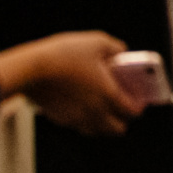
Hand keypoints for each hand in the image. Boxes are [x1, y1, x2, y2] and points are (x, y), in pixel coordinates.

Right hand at [0, 32, 145, 137]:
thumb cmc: (64, 54)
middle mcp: (94, 111)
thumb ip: (115, 48)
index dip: (138, 108)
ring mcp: (76, 118)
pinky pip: (79, 126)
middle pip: (116, 129)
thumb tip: (122, 52)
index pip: (130, 111)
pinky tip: (82, 106)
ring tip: (104, 109)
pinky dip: (85, 121)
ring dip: (103, 124)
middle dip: (122, 121)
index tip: (139, 103)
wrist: (32, 68)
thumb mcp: (97, 41)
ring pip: (96, 131)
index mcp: (107, 94)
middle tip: (122, 108)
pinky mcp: (61, 119)